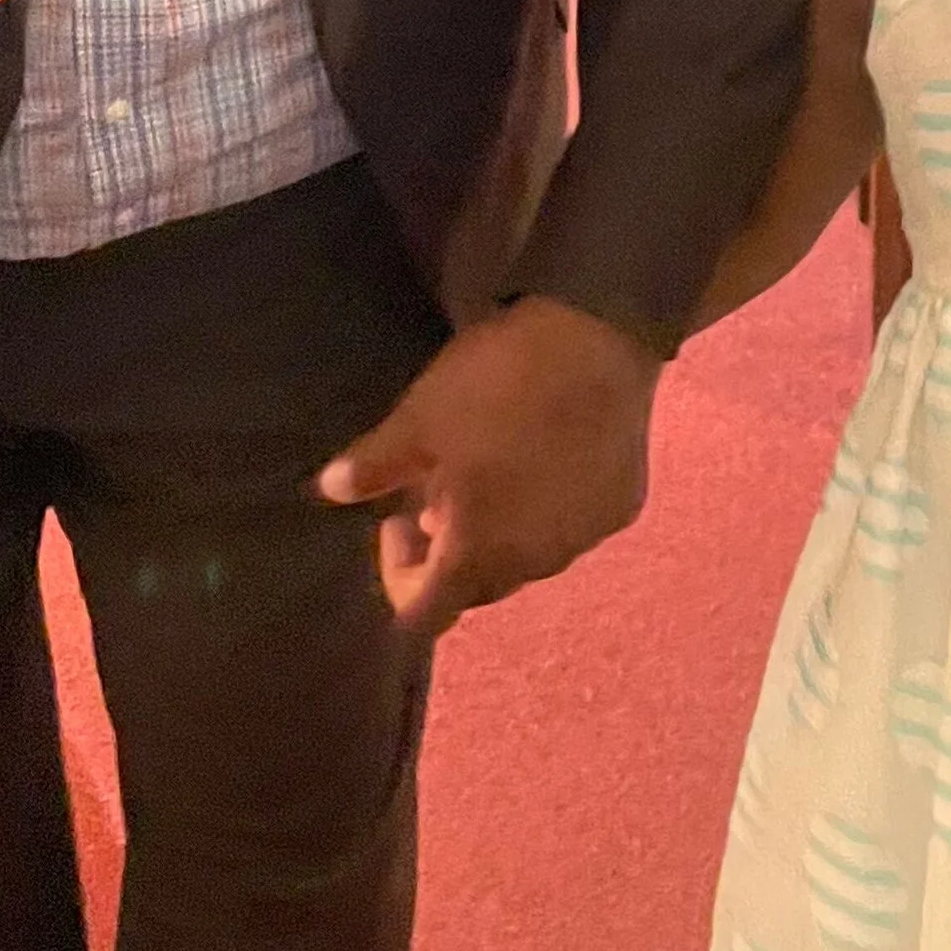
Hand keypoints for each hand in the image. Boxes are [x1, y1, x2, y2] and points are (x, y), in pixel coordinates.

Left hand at [315, 299, 661, 635]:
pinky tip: (543, 455)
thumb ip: (373, 466)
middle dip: (446, 553)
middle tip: (433, 494)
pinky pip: (572, 525)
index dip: (398, 579)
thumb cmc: (495, 384)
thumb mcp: (419, 419)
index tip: (394, 523)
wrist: (598, 335)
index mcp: (477, 555)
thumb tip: (330, 490)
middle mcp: (535, 564)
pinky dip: (548, 508)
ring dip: (499, 532)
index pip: (424, 615)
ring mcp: (585, 538)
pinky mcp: (621, 506)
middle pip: (478, 588)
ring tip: (487, 470)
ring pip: (529, 557)